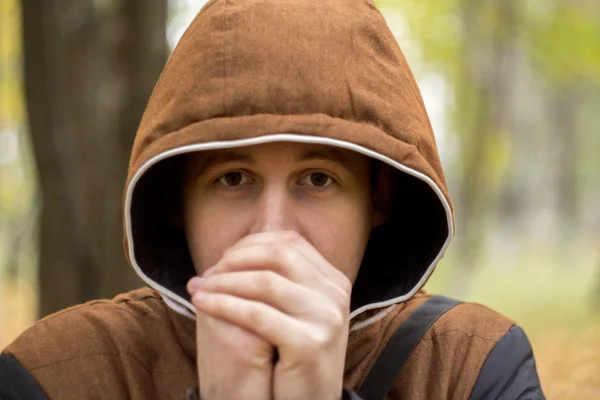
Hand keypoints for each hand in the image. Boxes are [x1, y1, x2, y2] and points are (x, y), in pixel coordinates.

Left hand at [188, 231, 351, 399]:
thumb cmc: (295, 357)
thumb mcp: (298, 311)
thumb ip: (281, 279)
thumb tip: (238, 248)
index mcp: (334, 280)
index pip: (289, 242)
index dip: (250, 245)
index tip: (222, 259)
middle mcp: (336, 294)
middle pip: (278, 255)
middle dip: (235, 260)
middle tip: (207, 274)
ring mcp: (326, 318)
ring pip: (265, 282)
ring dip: (223, 282)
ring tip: (199, 289)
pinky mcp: (309, 343)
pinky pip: (257, 315)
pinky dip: (224, 305)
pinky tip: (203, 305)